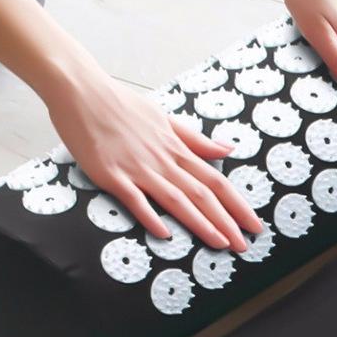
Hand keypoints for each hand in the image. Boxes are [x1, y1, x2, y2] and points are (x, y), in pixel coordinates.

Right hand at [43, 62, 262, 251]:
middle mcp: (163, 160)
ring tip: (220, 243)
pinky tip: (165, 234)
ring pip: (176, 199)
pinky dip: (150, 215)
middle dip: (226, 221)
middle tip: (244, 245)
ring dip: (200, 223)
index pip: (216, 180)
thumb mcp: (165, 118)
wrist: (82, 91)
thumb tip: (228, 148)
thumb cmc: (122, 105)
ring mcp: (138, 167)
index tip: (254, 224)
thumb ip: (196, 139)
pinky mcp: (111, 174)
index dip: (237, 204)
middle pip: (202, 194)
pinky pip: (134, 198)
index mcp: (176, 148)